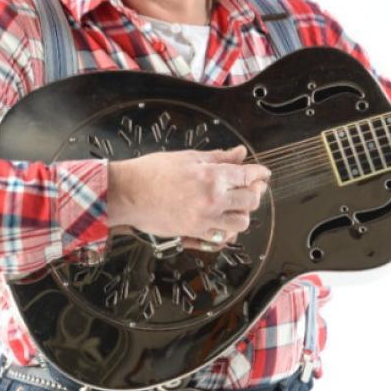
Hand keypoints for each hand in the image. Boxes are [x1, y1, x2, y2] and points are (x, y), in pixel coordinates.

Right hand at [106, 145, 269, 248]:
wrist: (127, 194)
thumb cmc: (152, 172)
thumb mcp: (188, 157)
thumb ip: (218, 157)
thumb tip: (239, 153)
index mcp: (211, 177)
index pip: (247, 177)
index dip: (259, 174)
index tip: (263, 173)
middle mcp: (212, 201)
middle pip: (250, 201)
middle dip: (255, 192)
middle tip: (253, 186)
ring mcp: (204, 220)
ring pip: (241, 223)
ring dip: (244, 213)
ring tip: (238, 204)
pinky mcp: (194, 233)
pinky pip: (223, 237)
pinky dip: (228, 229)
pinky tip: (225, 221)